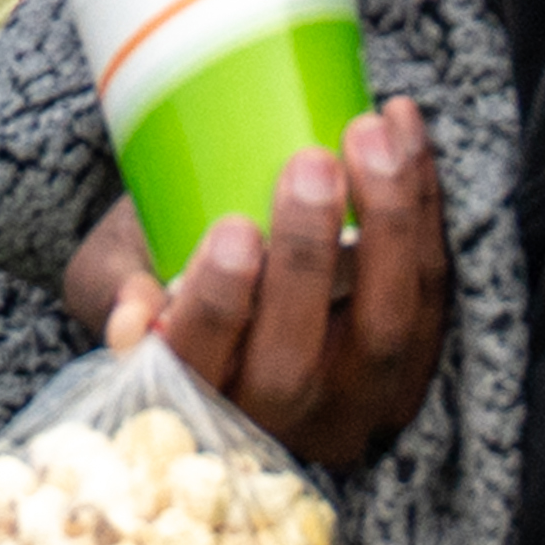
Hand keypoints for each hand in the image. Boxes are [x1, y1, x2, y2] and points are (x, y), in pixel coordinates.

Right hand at [81, 104, 448, 478]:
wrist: (244, 282)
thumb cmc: (166, 265)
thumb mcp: (113, 274)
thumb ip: (114, 287)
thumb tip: (134, 319)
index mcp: (198, 397)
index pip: (204, 367)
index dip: (222, 305)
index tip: (232, 230)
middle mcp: (281, 417)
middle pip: (300, 356)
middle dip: (310, 256)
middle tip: (310, 163)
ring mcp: (357, 398)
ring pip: (387, 327)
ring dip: (389, 226)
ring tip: (368, 134)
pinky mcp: (417, 360)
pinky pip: (431, 288)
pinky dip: (425, 204)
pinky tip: (404, 127)